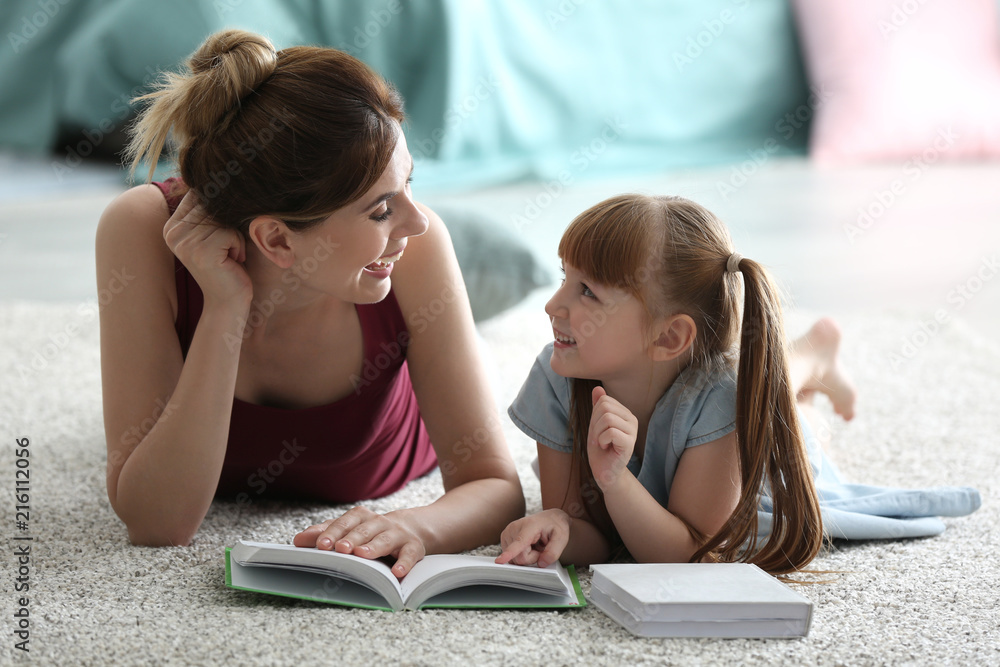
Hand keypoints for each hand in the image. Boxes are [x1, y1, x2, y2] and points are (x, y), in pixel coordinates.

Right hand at [162, 191, 251, 307]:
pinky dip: (239, 246)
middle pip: (212, 204)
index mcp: (172, 226)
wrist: (228, 301)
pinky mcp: (202, 252)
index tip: (223, 230)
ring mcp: (185, 242)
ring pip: (223, 219)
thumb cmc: (227, 264)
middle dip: (228, 224)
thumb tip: (221, 175)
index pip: (198, 194)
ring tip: (229, 255)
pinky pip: (230, 233)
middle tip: (227, 247)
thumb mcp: (214, 233)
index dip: (219, 205)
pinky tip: (232, 261)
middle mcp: (173, 232)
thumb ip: (209, 209)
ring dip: (235, 236)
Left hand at [293, 507, 425, 578]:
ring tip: (362, 555)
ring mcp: (397, 535)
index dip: (333, 533)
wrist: (411, 528)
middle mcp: (380, 522)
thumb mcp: (349, 530)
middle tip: (340, 549)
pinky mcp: (413, 548)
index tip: (321, 545)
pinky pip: (409, 555)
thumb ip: (324, 534)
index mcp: (361, 517)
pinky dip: (404, 563)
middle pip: (364, 530)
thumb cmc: (370, 532)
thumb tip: (297, 540)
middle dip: (351, 539)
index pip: (345, 523)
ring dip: (373, 547)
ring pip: (385, 540)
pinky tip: (397, 573)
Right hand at [495, 509, 570, 567]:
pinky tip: (527, 546)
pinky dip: (521, 555)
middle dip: (532, 558)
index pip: (519, 542)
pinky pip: (512, 557)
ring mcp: (507, 533)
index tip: (499, 560)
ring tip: (534, 545)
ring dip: (526, 557)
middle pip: (519, 558)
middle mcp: (514, 528)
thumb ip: (553, 552)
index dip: (509, 553)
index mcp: (529, 526)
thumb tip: (541, 563)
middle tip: (540, 548)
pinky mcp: (505, 539)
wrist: (550, 518)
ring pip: (514, 559)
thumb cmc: (555, 526)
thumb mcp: (562, 537)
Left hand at [587, 386, 637, 491]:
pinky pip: (611, 432)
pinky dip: (601, 440)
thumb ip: (597, 407)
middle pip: (605, 407)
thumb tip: (597, 388)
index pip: (604, 400)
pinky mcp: (630, 442)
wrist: (604, 470)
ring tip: (602, 443)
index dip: (594, 415)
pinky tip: (606, 447)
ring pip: (607, 418)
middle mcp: (631, 418)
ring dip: (597, 433)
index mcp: (624, 412)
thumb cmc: (601, 448)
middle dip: (594, 424)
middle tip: (598, 438)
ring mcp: (632, 430)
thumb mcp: (595, 424)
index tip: (597, 430)